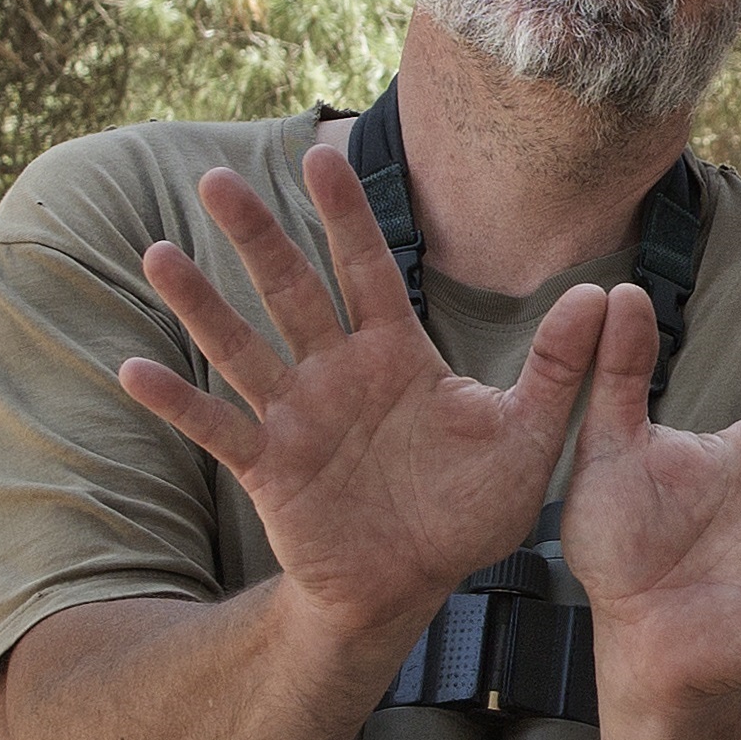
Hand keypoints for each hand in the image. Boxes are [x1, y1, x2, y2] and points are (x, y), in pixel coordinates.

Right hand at [118, 145, 605, 637]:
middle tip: (219, 179)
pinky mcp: (270, 468)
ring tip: (160, 255)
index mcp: (396, 355)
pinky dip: (179, 401)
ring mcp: (297, 417)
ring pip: (242, 348)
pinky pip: (218, 428)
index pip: (368, 270)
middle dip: (259, 238)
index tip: (322, 156)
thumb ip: (559, 369)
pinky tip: (135, 369)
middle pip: (293, 292)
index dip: (344, 216)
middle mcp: (337, 373)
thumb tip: (605, 296)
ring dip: (202, 304)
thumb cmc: (469, 509)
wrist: (416, 583)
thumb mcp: (528, 438)